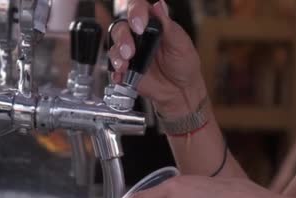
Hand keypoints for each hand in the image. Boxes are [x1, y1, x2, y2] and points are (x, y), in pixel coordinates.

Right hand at [109, 0, 206, 115]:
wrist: (180, 91)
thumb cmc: (183, 64)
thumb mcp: (181, 43)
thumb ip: (168, 26)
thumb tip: (160, 6)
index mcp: (153, 24)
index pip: (137, 9)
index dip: (135, 13)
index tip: (139, 26)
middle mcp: (138, 36)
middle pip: (121, 27)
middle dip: (123, 38)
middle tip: (130, 51)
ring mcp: (130, 52)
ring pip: (114, 46)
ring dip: (117, 56)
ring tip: (125, 65)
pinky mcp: (125, 69)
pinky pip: (113, 67)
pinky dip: (114, 72)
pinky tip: (121, 75)